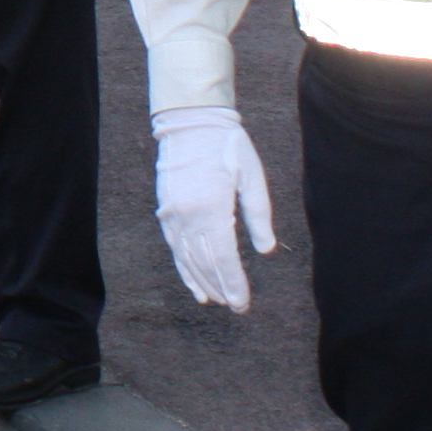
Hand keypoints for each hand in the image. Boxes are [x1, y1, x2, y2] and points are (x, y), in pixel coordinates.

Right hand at [152, 107, 278, 310]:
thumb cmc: (227, 147)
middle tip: (236, 307)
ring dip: (203, 282)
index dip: (234, 283)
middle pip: (206, 263)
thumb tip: (266, 250)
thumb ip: (258, 215)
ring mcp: (173, 214)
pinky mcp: (166, 212)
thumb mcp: (251, 176)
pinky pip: (175, 248)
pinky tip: (194, 284)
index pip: (224, 257)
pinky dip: (184, 269)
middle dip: (221, 288)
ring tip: (217, 301)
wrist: (190, 123)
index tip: (242, 302)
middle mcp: (188, 215)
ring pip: (188, 259)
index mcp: (212, 207)